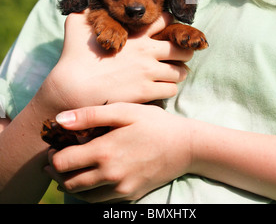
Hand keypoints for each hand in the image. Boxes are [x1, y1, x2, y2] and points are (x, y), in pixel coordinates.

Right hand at [42, 11, 191, 111]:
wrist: (71, 89)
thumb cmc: (73, 56)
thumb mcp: (76, 24)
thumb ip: (87, 12)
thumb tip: (88, 3)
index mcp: (136, 35)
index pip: (167, 22)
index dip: (170, 26)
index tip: (168, 32)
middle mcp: (147, 52)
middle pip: (182, 48)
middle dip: (184, 51)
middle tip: (179, 55)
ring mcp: (148, 73)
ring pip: (181, 71)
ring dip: (178, 72)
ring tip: (172, 74)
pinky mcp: (146, 93)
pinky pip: (171, 90)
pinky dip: (169, 88)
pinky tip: (161, 88)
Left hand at [45, 103, 192, 201]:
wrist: (185, 146)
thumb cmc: (154, 123)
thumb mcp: (124, 111)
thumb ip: (90, 115)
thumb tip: (59, 120)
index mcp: (104, 152)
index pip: (62, 163)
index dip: (53, 155)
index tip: (56, 146)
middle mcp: (109, 175)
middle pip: (68, 183)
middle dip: (57, 171)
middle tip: (56, 158)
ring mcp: (119, 189)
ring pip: (82, 195)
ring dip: (69, 184)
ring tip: (69, 169)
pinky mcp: (129, 196)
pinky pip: (99, 201)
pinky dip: (88, 192)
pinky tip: (90, 178)